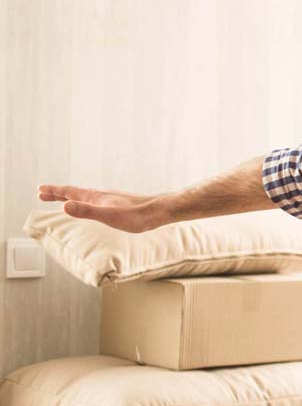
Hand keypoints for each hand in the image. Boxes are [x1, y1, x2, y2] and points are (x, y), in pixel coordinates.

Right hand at [36, 185, 165, 233]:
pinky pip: (95, 201)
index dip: (54, 191)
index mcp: (95, 197)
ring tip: (63, 199)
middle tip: (42, 193)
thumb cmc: (135, 216)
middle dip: (58, 193)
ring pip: (85, 196)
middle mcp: (101, 195)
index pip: (69, 192)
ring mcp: (109, 199)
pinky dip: (85, 202)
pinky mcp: (118, 204)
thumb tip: (64, 205)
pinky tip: (91, 206)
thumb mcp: (108, 216)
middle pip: (75, 193)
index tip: (39, 189)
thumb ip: (86, 211)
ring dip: (71, 197)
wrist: (159, 211)